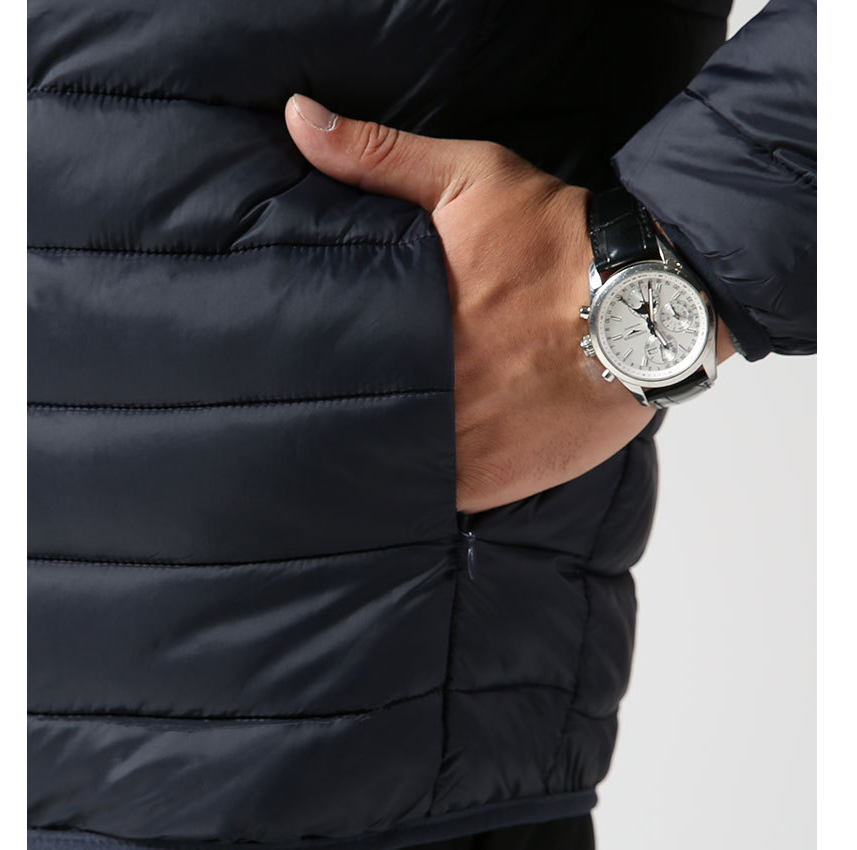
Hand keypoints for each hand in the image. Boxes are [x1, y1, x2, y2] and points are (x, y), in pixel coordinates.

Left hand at [284, 94, 657, 511]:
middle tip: (319, 419)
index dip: (309, 376)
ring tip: (363, 448)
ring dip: (377, 465)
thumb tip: (297, 118)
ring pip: (393, 473)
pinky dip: (423, 491)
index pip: (328, 369)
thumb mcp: (467, 179)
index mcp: (409, 329)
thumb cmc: (555, 239)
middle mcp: (431, 394)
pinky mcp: (498, 480)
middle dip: (340, 421)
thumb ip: (378, 156)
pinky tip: (411, 477)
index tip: (291, 376)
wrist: (649, 299)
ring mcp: (463, 446)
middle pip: (356, 425)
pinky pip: (441, 499)